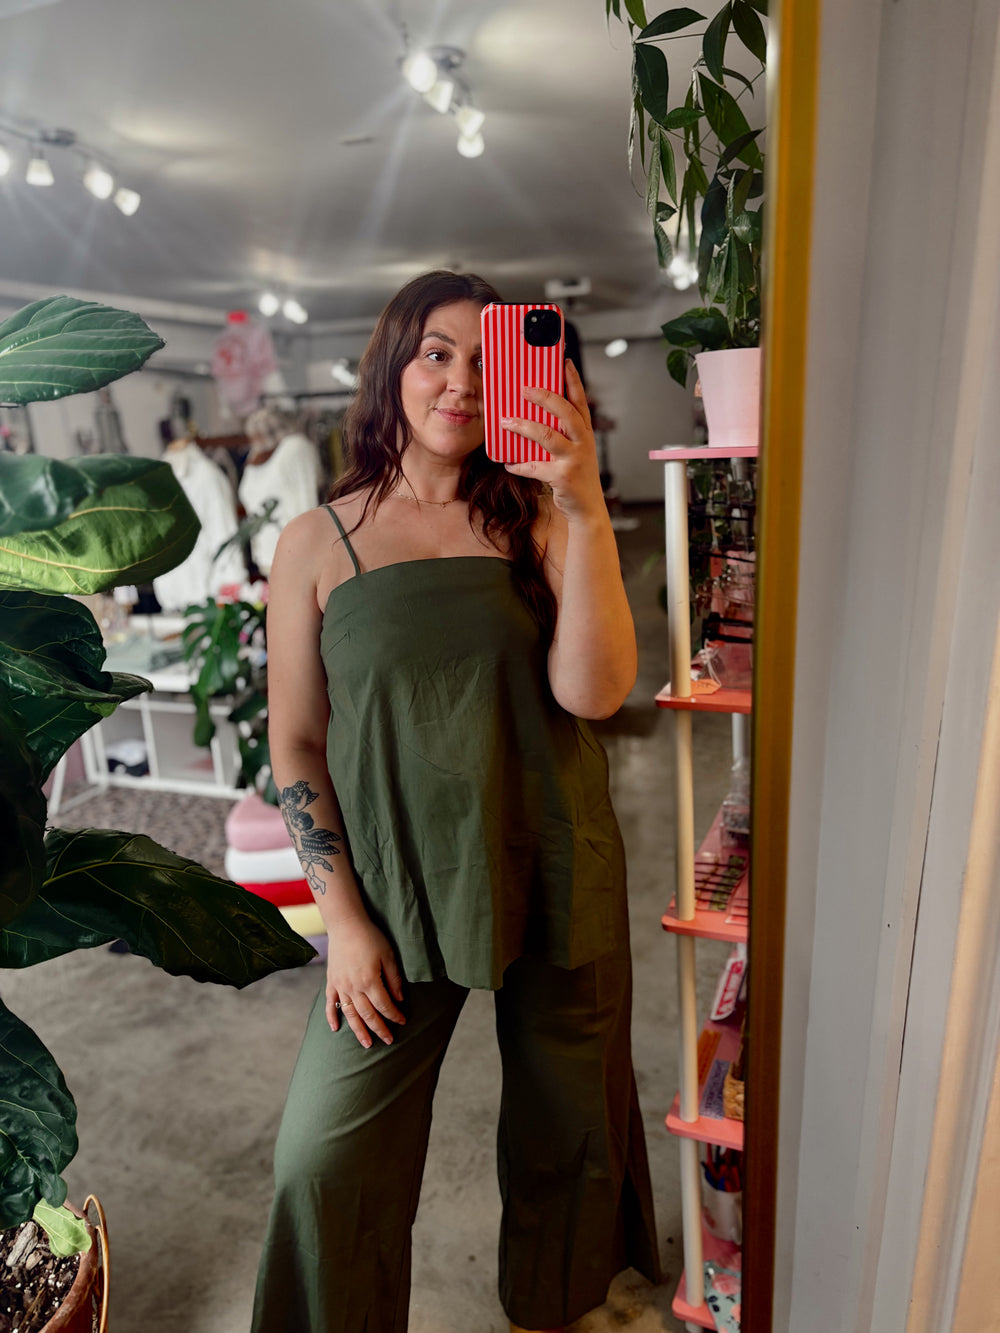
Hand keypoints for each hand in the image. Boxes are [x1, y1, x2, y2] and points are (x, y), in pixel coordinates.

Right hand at [326, 913, 405, 1047]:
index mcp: (370, 981)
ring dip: (358, 1030)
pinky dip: (332, 1017)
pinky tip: (335, 1029)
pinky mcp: (331, 981)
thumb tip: (399, 999)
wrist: (346, 924)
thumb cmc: (370, 937)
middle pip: (368, 1014)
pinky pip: (330, 1003)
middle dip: (379, 1029)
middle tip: (388, 1041)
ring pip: (350, 1014)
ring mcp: (340, 986)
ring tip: (367, 1044)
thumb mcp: (389, 955)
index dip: (394, 1015)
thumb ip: (394, 978)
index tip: (403, 1021)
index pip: (384, 1005)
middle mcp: (354, 987)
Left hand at [501, 359, 604, 523]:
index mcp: (585, 433)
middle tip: (524, 389)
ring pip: (547, 436)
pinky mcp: (562, 476)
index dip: (572, 380)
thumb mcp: (575, 452)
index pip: (580, 401)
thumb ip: (561, 435)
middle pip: (564, 412)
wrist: (588, 510)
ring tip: (505, 422)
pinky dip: (519, 465)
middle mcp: (583, 442)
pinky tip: (508, 464)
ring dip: (524, 427)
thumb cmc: (577, 478)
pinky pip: (534, 467)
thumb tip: (532, 419)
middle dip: (544, 397)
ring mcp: (574, 459)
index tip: (563, 361)